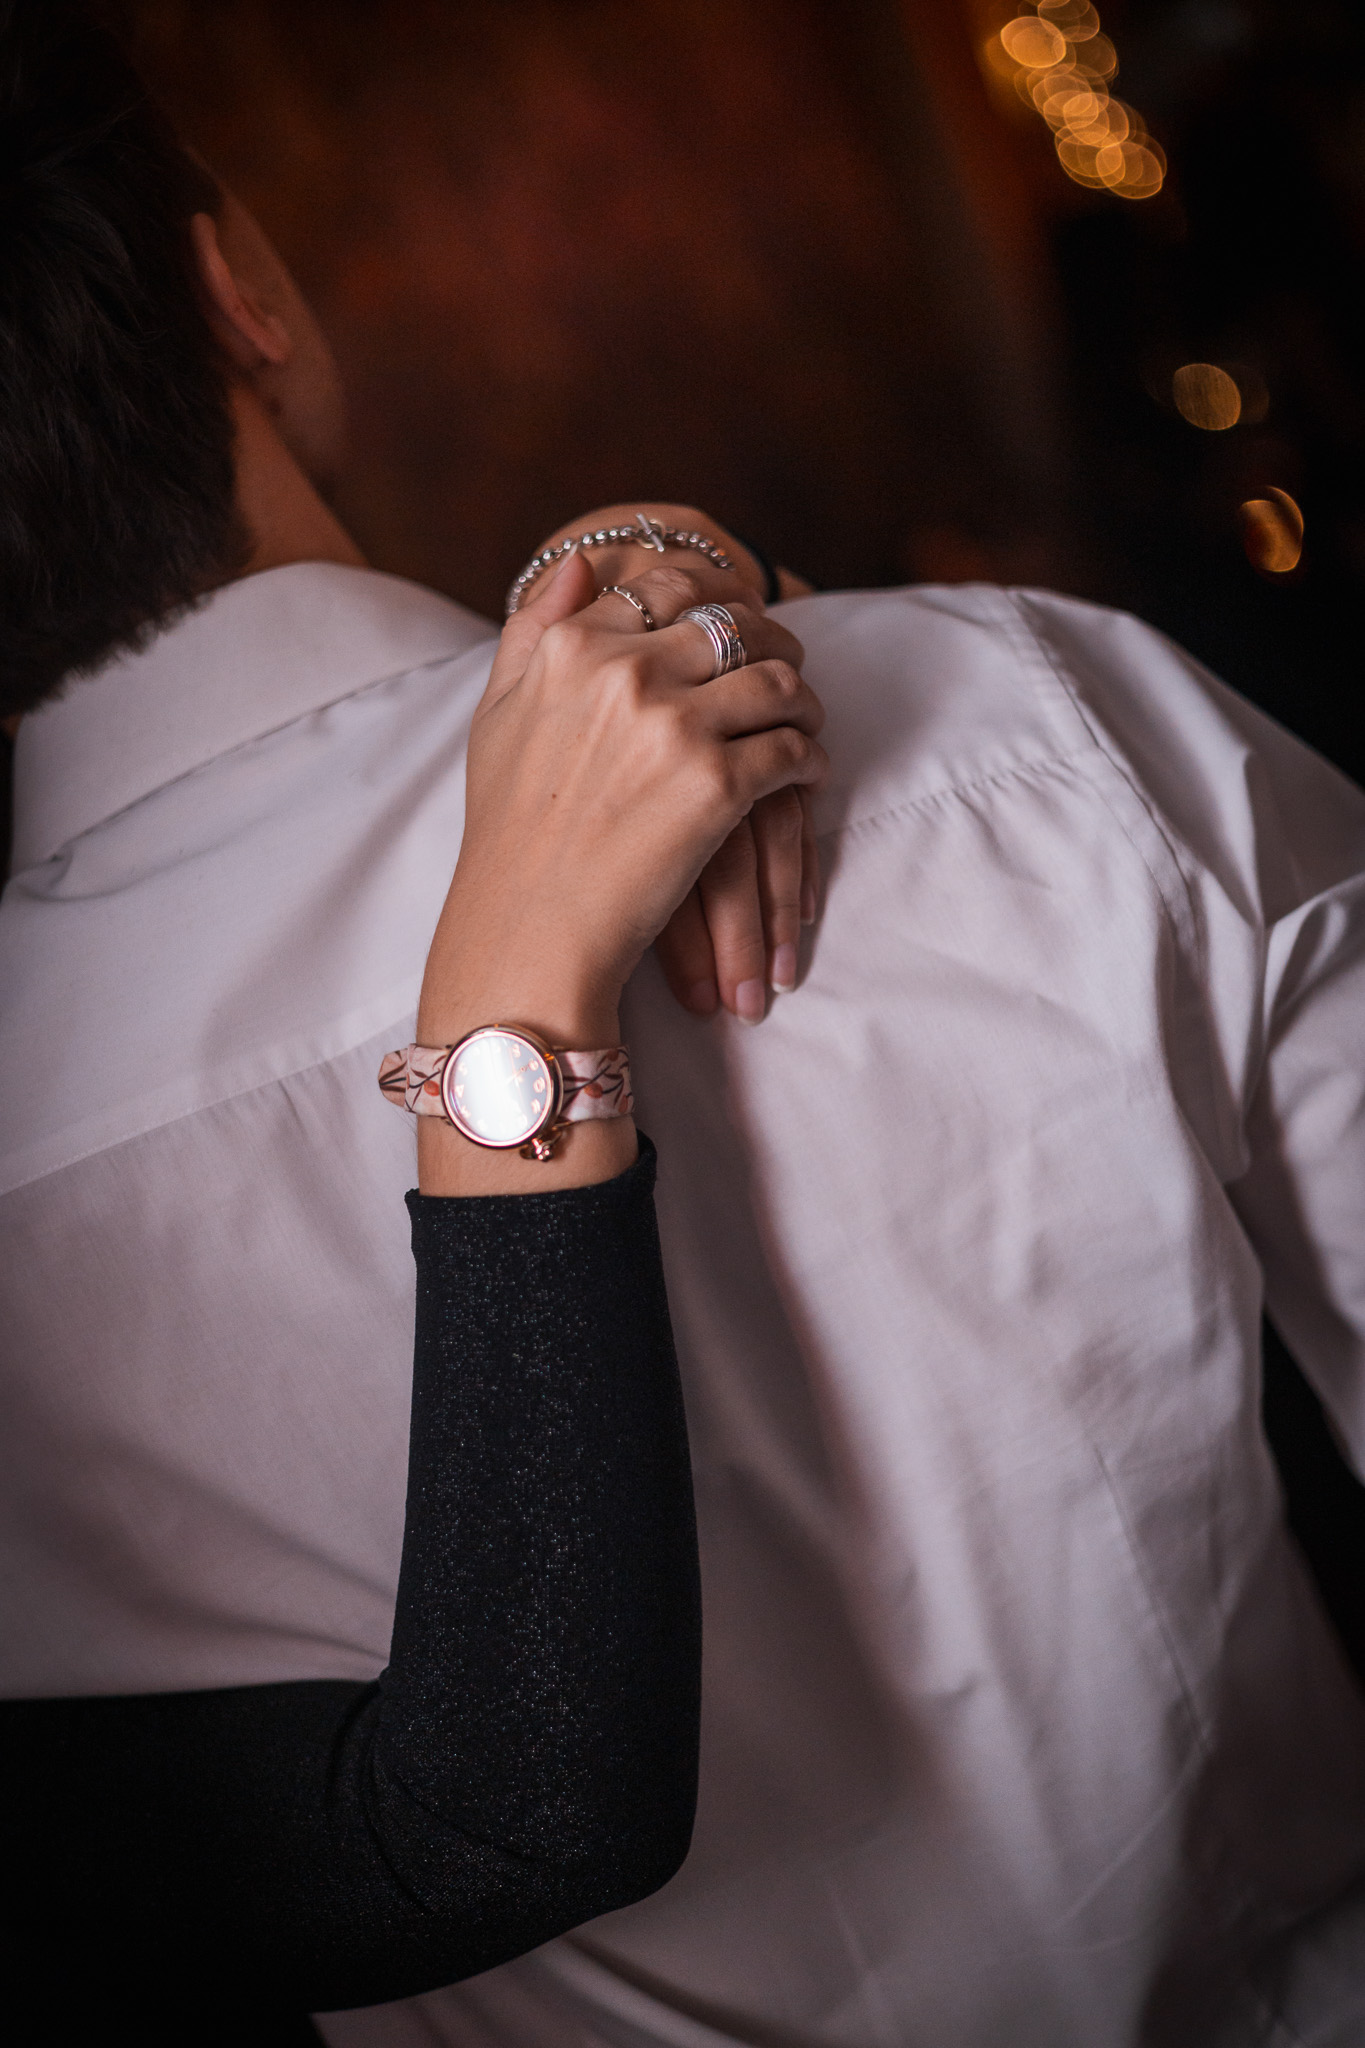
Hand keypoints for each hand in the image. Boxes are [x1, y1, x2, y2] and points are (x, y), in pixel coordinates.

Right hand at [416, 545, 825, 1192]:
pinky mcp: (719, 785)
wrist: (529, 928)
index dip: (714, 595)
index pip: (667, 585)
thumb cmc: (510, 832)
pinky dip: (810, 759)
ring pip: (777, 680)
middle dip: (771, 639)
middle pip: (734, 623)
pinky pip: (793, 748)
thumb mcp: (498, 713)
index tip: (734, 619)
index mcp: (571, 645)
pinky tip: (806, 774)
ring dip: (802, 699)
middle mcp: (624, 671)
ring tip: (804, 720)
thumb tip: (580, 562)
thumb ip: (535, 628)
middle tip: (786, 665)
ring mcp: (675, 726)